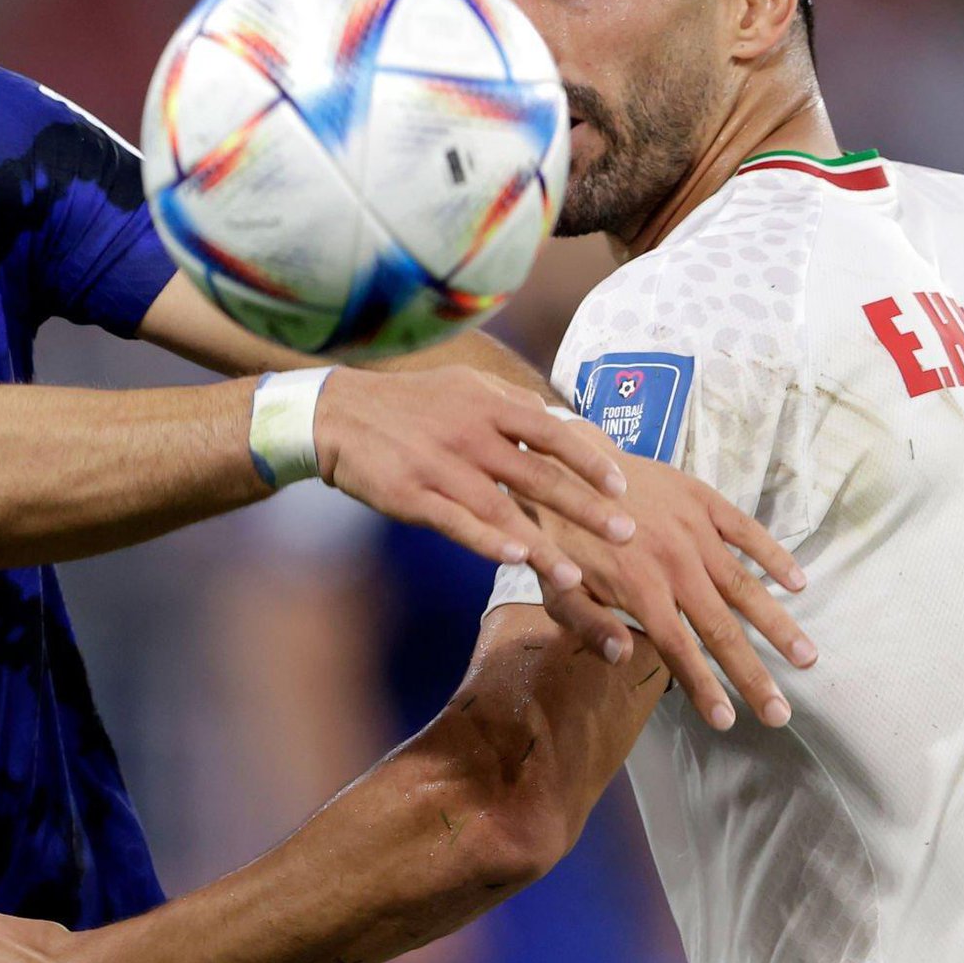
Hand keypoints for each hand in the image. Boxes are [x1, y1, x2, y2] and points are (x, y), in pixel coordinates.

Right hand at [315, 367, 633, 592]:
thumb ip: (510, 403)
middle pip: (538, 474)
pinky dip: (487, 542)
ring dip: (542, 545)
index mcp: (486, 405)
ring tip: (575, 576)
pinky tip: (516, 561)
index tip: (622, 486)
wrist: (338, 414)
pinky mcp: (411, 495)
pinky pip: (456, 523)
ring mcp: (440, 466)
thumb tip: (558, 418)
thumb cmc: (409, 404)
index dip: (589, 460)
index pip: (552, 432)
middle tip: (625, 533)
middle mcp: (469, 434)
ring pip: (502, 509)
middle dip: (585, 508)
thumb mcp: (462, 386)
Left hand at [529, 451, 816, 730]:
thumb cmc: (558, 534)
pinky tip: (798, 584)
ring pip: (745, 586)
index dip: (704, 688)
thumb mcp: (556, 586)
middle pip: (721, 629)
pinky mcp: (702, 499)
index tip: (728, 722)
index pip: (679, 649)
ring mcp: (693, 529)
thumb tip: (624, 657)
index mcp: (639, 588)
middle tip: (780, 713)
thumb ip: (589, 623)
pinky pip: (747, 531)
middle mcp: (674, 563)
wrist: (564, 463)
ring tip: (806, 658)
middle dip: (752, 675)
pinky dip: (775, 556)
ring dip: (777, 625)